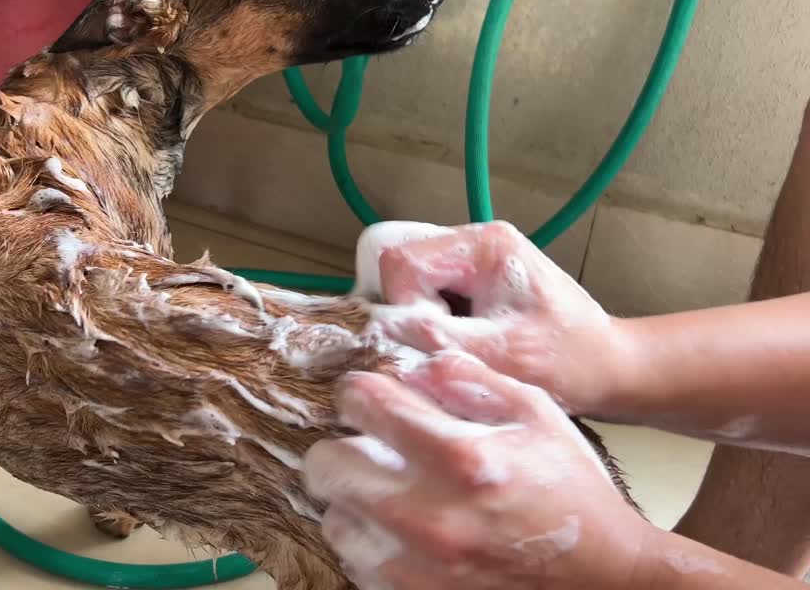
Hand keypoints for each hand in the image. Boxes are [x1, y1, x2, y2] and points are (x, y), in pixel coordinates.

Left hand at [305, 352, 651, 589]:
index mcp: (461, 457)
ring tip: (390, 492)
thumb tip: (412, 362)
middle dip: (345, 446)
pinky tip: (403, 530)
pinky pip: (355, 560)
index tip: (369, 398)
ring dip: (354, 499)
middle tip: (370, 447)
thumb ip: (469, 378)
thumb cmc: (571, 493)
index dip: (361, 393)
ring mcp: (415, 566)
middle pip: (327, 464)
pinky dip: (370, 541)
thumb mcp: (536, 412)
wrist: (603, 578)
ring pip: (334, 517)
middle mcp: (429, 516)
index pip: (362, 404)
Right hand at [365, 220, 636, 416]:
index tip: (437, 340)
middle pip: (399, 266)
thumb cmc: (570, 362)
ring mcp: (473, 256)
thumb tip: (382, 334)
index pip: (401, 262)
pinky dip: (433, 322)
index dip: (404, 307)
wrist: (610, 369)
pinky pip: (425, 294)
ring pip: (407, 281)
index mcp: (485, 244)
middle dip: (409, 311)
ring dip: (421, 319)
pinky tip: (466, 343)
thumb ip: (439, 340)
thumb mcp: (502, 356)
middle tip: (448, 343)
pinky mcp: (473, 278)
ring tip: (462, 345)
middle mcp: (476, 239)